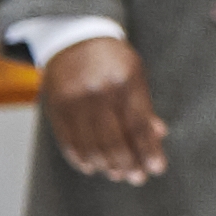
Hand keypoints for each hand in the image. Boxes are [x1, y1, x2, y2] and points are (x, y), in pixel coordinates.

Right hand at [40, 33, 167, 185]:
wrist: (74, 38)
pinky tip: (92, 167)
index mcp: (124, 81)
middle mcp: (98, 92)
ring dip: (106, 165)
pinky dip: (80, 158)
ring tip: (117, 174)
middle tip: (137, 178)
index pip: (139, 125)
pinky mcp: (56, 107)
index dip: (149, 150)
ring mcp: (74, 101)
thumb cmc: (112, 58)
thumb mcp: (135, 74)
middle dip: (128, 164)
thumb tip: (158, 135)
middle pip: (114, 140)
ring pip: (91, 145)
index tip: (157, 169)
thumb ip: (145, 106)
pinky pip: (68, 141)